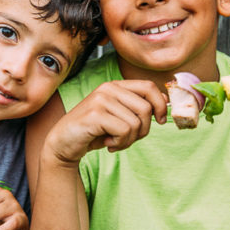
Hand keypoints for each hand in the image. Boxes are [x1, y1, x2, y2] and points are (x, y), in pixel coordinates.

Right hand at [45, 80, 166, 165]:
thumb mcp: (118, 117)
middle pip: (146, 108)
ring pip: (136, 122)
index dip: (160, 104)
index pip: (149, 86)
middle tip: (128, 139)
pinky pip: (124, 131)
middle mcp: (108, 88)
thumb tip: (166, 101)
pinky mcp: (95, 114)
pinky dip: (120, 143)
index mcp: (115, 86)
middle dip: (143, 130)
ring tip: (115, 141)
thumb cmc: (93, 132)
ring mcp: (101, 100)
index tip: (159, 121)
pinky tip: (108, 143)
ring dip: (129, 140)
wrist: (63, 144)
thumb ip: (137, 107)